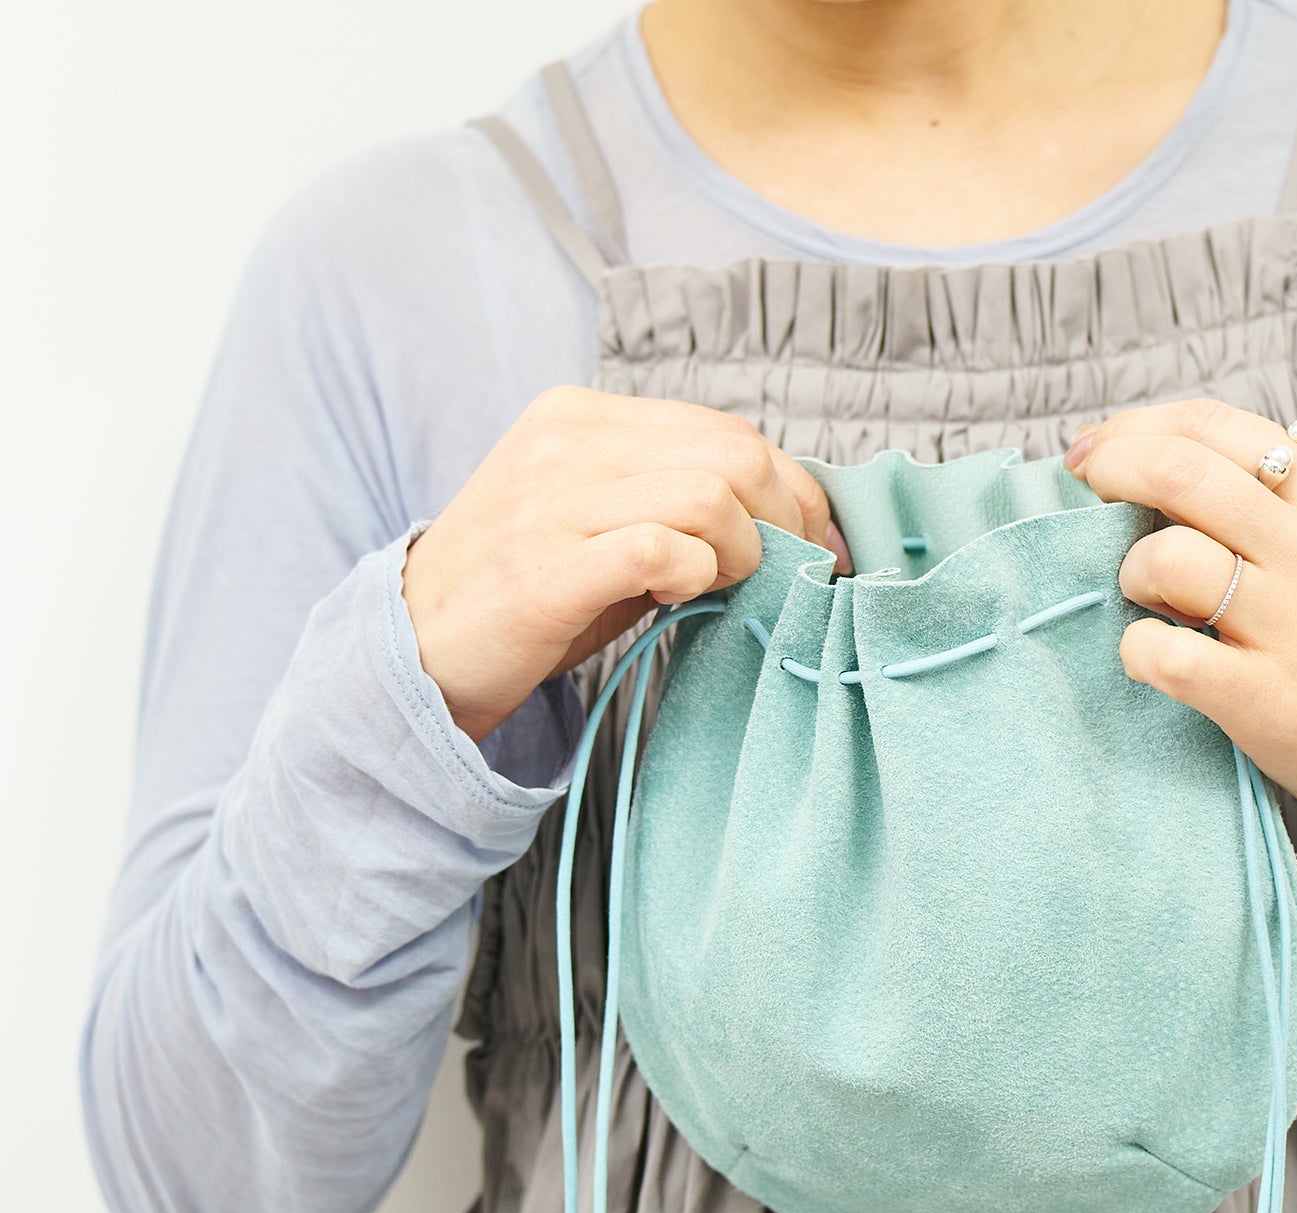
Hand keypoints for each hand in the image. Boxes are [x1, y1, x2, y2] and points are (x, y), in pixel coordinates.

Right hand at [401, 389, 849, 742]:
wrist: (415, 651)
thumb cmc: (522, 597)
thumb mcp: (596, 525)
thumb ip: (674, 506)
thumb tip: (785, 525)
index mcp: (581, 417)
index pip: (724, 429)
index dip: (794, 488)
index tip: (821, 544)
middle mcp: (566, 442)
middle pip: (732, 453)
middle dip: (787, 521)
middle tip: (794, 576)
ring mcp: (550, 501)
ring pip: (707, 496)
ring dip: (742, 553)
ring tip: (723, 588)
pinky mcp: (544, 567)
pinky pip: (658, 549)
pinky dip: (694, 577)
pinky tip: (677, 600)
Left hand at [1064, 397, 1296, 972]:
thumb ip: (1282, 507)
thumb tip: (1169, 466)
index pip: (1216, 427)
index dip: (1136, 429)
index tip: (1096, 451)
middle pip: (1178, 472)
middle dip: (1108, 473)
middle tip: (1082, 496)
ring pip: (1163, 557)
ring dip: (1129, 573)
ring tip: (1149, 600)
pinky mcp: (1271, 702)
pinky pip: (1161, 653)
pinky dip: (1136, 651)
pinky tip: (1154, 658)